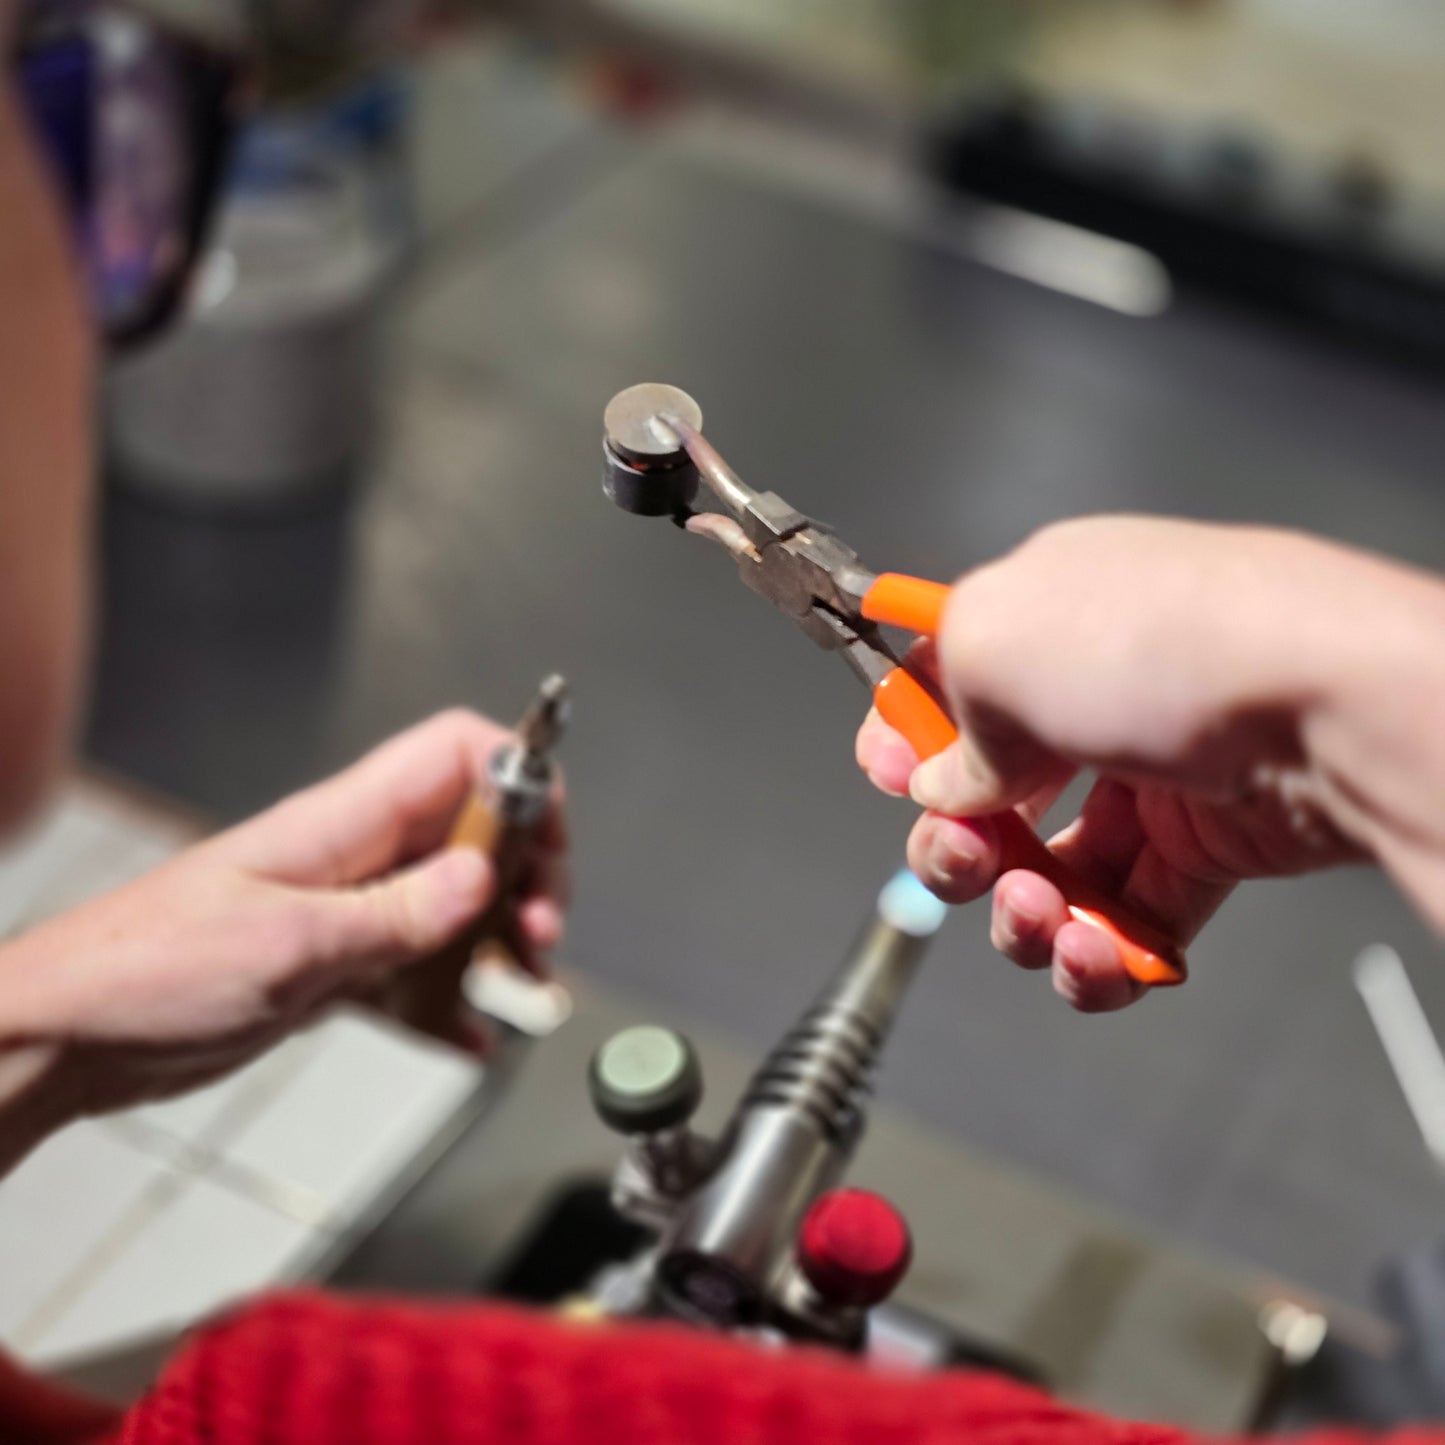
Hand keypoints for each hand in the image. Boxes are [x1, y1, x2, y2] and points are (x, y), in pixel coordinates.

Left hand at [0, 710, 566, 1155]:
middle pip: (474, 833)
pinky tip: (466, 1038)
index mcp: (342, 822)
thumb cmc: (143, 971)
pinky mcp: (332, 967)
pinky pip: (412, 973)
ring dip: (495, 944)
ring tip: (518, 987)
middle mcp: (355, 857)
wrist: (65, 1038)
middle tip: (536, 932)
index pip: (455, 755)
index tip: (546, 840)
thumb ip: (392, 915)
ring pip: (453, 906)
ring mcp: (346, 912)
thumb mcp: (285, 945)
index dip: (516, 779)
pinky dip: (447, 1004)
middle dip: (523, 876)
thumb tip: (481, 880)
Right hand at [858, 517, 1444, 1010]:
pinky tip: (1097, 954)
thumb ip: (944, 713)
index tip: (886, 773)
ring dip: (1021, 915)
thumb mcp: (997, 639)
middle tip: (965, 856)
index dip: (905, 736)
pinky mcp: (1206, 850)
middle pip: (987, 798)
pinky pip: (1126, 922)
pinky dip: (1099, 956)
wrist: (1327, 705)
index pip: (947, 684)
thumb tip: (944, 785)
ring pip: (1049, 874)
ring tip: (1037, 913)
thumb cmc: (1173, 640)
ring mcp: (1152, 777)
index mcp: (1045, 619)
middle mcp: (1096, 697)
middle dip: (954, 846)